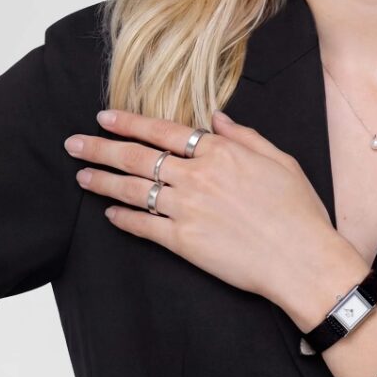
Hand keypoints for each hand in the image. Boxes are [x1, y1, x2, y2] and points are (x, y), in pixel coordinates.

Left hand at [63, 108, 344, 303]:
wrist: (301, 258)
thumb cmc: (297, 208)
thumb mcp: (279, 159)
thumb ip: (244, 137)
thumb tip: (217, 119)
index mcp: (220, 152)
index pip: (163, 132)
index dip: (129, 123)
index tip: (105, 117)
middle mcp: (197, 176)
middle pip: (138, 157)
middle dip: (101, 147)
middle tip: (74, 143)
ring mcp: (187, 209)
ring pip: (133, 189)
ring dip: (102, 181)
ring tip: (81, 175)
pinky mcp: (183, 242)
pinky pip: (144, 226)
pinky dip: (123, 219)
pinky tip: (109, 213)